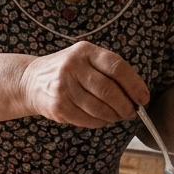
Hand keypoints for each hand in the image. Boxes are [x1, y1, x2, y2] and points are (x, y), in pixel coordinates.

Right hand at [19, 41, 150, 126]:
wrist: (31, 81)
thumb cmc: (67, 71)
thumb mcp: (85, 59)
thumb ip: (108, 71)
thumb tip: (136, 95)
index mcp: (85, 51)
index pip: (117, 67)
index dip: (134, 85)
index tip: (143, 98)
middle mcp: (72, 66)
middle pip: (108, 90)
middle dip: (125, 106)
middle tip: (131, 112)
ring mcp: (63, 86)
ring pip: (99, 108)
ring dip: (113, 116)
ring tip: (117, 116)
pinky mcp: (57, 105)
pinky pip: (86, 119)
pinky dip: (99, 122)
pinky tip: (101, 119)